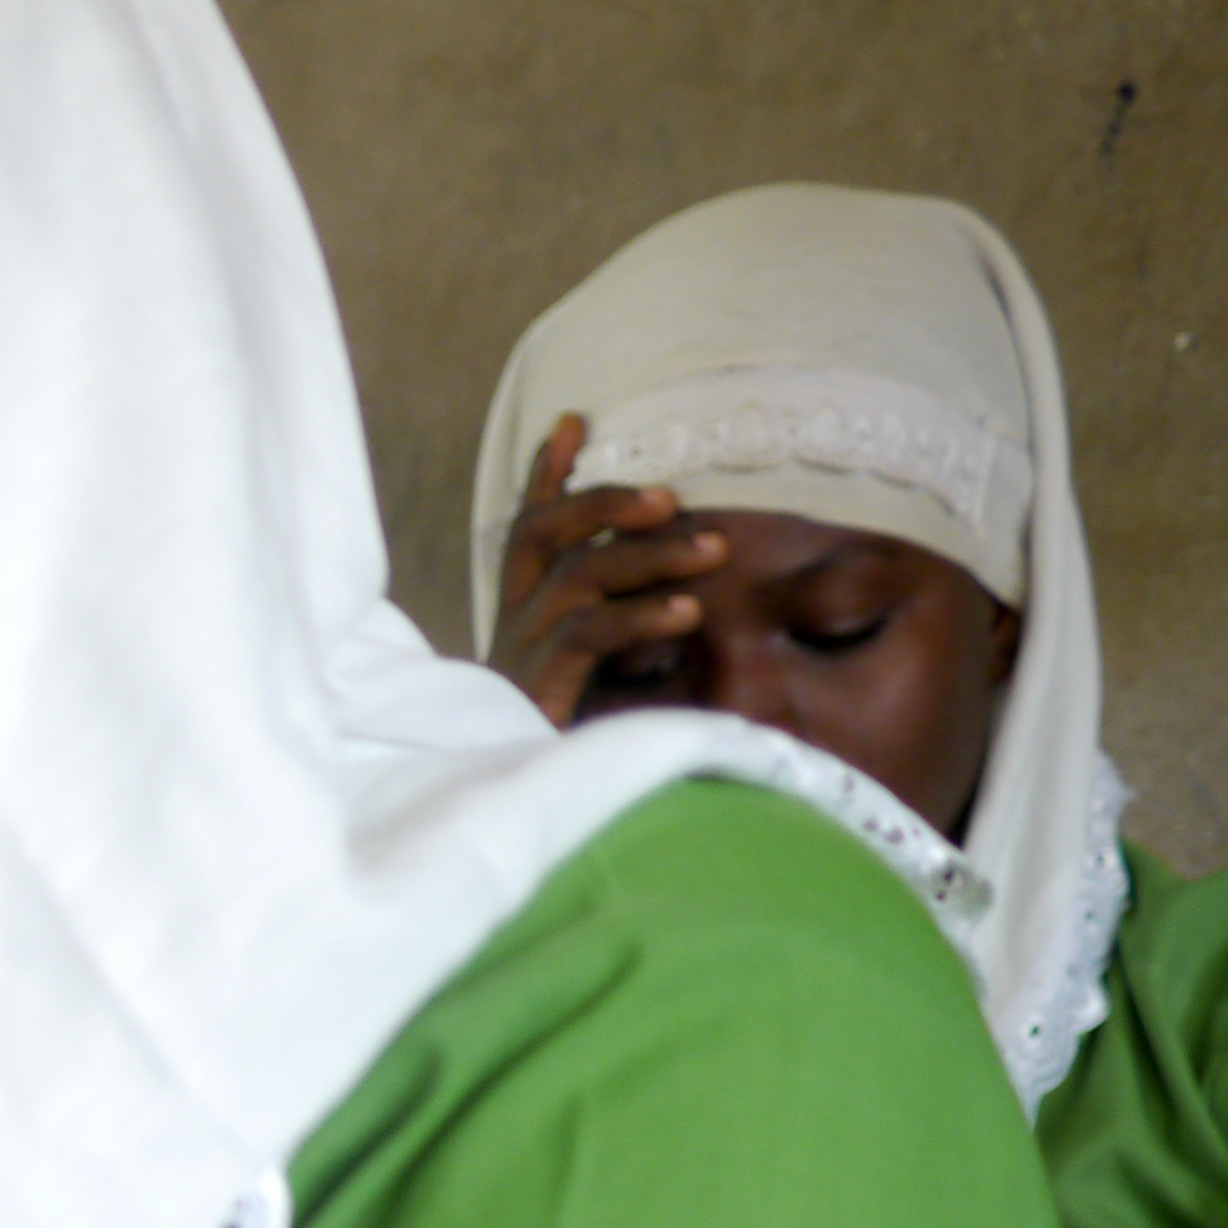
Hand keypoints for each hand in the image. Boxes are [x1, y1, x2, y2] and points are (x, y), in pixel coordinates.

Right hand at [488, 414, 726, 727]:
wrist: (517, 804)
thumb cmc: (566, 734)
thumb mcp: (589, 668)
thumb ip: (618, 620)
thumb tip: (689, 585)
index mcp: (520, 609)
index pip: (529, 527)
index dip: (548, 475)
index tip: (575, 422)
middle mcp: (514, 621)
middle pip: (543, 533)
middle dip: (605, 502)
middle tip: (672, 498)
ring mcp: (520, 652)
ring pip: (579, 576)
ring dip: (649, 556)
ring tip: (713, 551)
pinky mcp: (536, 688)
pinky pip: (588, 634)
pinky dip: (640, 615)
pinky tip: (688, 611)